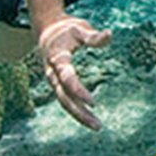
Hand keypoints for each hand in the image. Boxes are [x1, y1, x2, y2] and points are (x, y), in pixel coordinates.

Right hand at [37, 15, 111, 129]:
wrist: (46, 30)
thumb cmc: (66, 29)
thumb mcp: (80, 28)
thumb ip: (94, 36)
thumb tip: (110, 35)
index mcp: (57, 58)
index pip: (67, 78)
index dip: (79, 90)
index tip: (93, 102)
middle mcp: (52, 73)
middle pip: (64, 97)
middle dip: (80, 112)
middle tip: (98, 125)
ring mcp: (52, 80)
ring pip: (64, 102)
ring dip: (79, 115)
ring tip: (97, 126)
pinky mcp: (56, 83)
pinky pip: (65, 99)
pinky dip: (76, 110)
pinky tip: (89, 118)